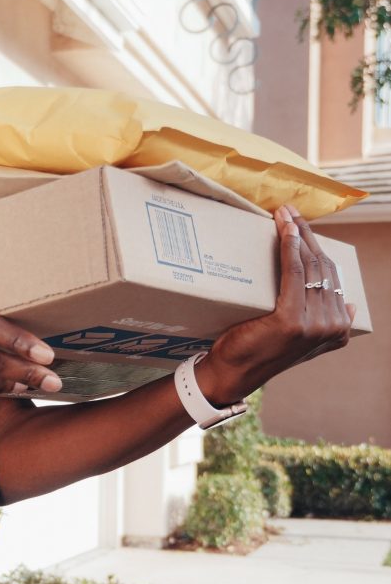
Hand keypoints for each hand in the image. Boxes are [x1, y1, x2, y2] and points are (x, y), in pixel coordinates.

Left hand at [196, 205, 356, 405]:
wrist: (235, 374)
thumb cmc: (260, 350)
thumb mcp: (299, 339)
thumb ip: (324, 324)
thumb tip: (348, 303)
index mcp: (339, 329)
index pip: (332, 276)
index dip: (317, 246)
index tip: (300, 223)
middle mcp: (332, 327)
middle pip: (322, 267)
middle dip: (306, 234)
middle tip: (289, 210)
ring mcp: (315, 324)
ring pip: (309, 266)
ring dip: (296, 233)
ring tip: (283, 213)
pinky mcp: (293, 319)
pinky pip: (294, 272)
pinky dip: (289, 246)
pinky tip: (284, 229)